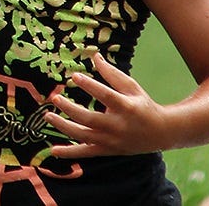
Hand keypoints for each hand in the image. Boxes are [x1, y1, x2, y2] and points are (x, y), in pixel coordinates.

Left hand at [45, 53, 168, 158]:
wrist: (160, 133)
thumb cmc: (143, 105)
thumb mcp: (132, 87)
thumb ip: (112, 73)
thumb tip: (94, 55)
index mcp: (127, 107)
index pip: (106, 96)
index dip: (90, 86)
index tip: (74, 76)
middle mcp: (118, 126)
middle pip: (90, 119)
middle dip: (70, 109)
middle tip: (55, 97)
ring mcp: (112, 141)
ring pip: (84, 136)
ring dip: (64, 127)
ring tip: (47, 115)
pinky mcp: (107, 150)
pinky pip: (86, 153)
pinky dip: (70, 152)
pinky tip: (53, 150)